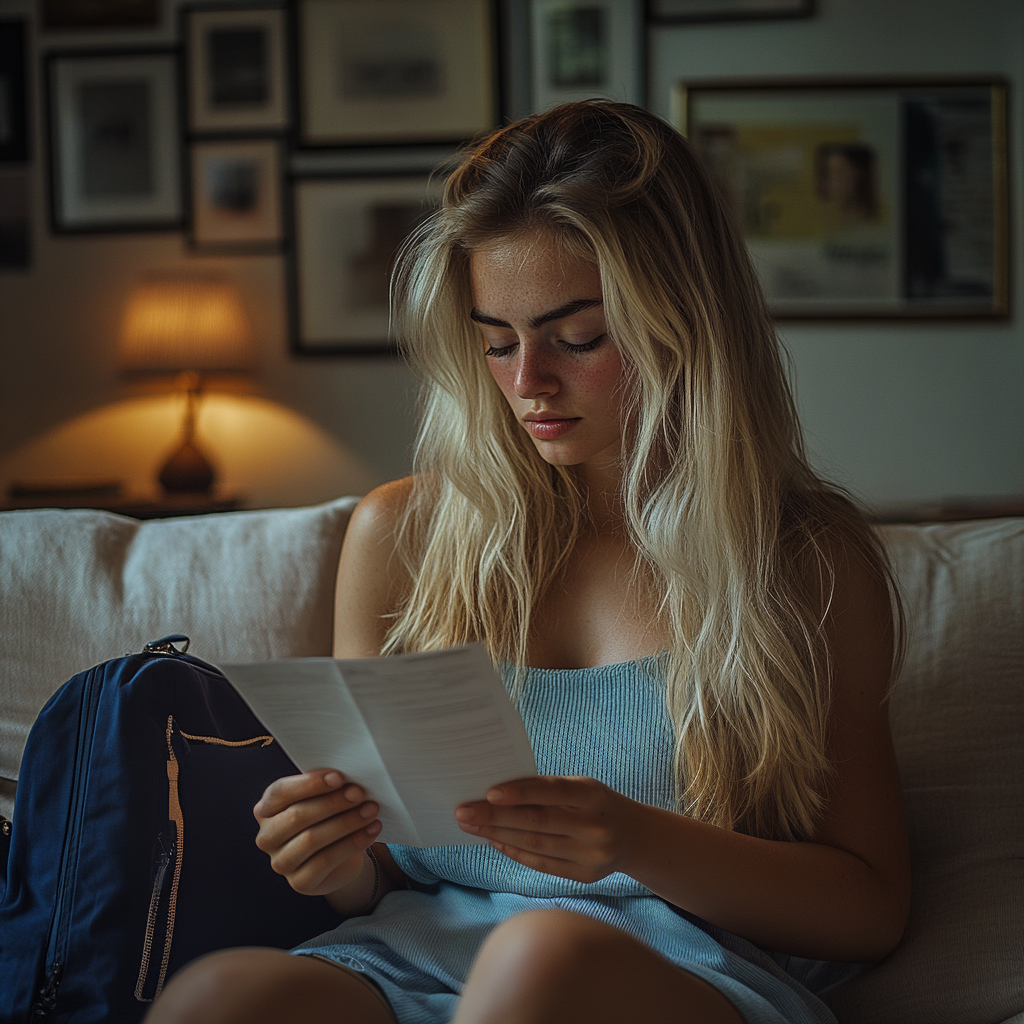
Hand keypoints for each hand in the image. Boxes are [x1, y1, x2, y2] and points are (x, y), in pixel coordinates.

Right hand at [254, 770, 380, 896]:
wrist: (338, 859)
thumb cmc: (327, 818)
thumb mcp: (323, 799)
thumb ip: (326, 787)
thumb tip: (347, 778)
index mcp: (266, 809)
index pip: (280, 792)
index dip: (309, 783)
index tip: (338, 777)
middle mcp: (267, 837)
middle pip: (296, 816)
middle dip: (332, 802)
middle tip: (359, 792)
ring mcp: (280, 863)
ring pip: (311, 839)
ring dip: (346, 822)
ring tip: (371, 810)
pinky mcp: (299, 882)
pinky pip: (326, 861)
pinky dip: (353, 843)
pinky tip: (372, 830)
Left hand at [454, 776, 638, 883]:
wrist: (635, 836)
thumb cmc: (596, 802)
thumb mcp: (582, 787)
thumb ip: (548, 790)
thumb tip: (496, 793)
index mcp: (593, 795)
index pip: (553, 792)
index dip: (521, 792)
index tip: (489, 793)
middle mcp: (594, 827)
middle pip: (538, 822)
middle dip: (495, 817)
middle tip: (462, 812)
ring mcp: (591, 855)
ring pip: (535, 845)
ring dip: (497, 835)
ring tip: (470, 826)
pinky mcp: (584, 876)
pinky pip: (541, 864)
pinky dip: (514, 851)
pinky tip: (493, 840)